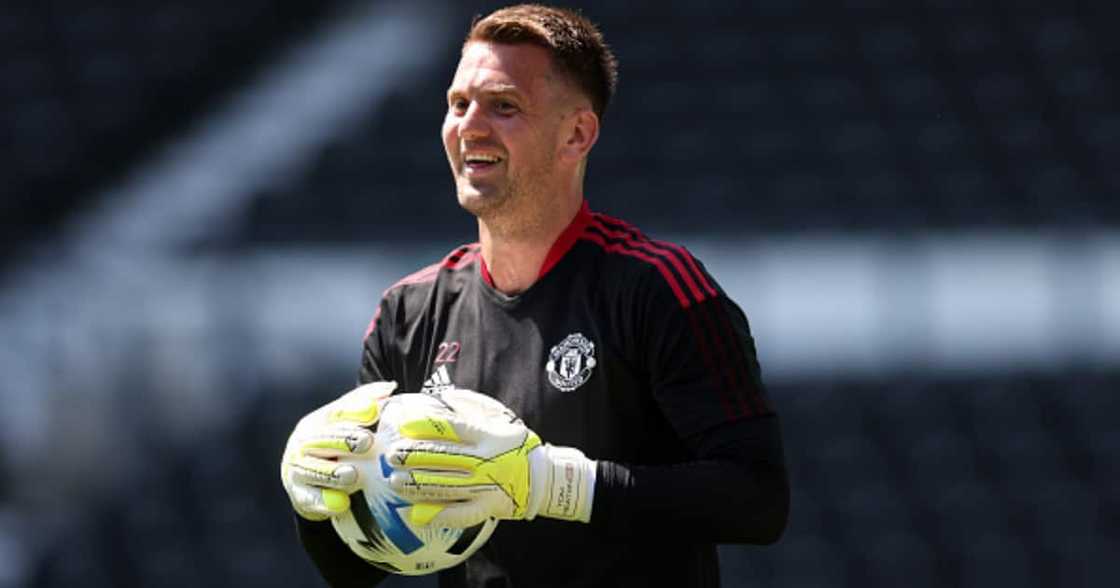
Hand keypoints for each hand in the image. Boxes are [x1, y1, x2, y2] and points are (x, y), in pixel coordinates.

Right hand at [280, 381, 395, 520]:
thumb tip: (390, 387)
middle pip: (321, 439)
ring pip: (311, 470)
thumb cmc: (335, 444)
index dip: (354, 411)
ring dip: (331, 473)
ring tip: (352, 475)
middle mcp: (303, 443)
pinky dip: (324, 502)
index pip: (335, 413)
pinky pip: (310, 498)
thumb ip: (366, 403)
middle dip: (343, 440)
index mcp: (318, 421)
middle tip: (366, 442)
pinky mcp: (298, 494)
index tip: (374, 413)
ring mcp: (296, 468)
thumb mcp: (346, 421)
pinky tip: (341, 504)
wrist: (304, 478)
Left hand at [383, 388, 595, 528]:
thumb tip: (443, 396)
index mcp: (488, 435)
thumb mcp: (499, 415)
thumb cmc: (514, 441)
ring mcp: (485, 487)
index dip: (426, 425)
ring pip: (445, 486)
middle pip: (443, 457)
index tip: (404, 424)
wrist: (541, 476)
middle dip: (413, 456)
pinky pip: (459, 514)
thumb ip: (472, 405)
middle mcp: (485, 461)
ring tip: (394, 480)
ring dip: (416, 484)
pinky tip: (415, 513)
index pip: (452, 428)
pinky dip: (437, 515)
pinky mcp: (486, 508)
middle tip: (390, 455)